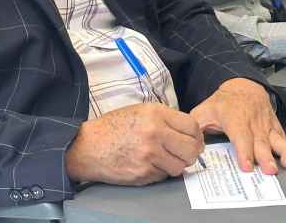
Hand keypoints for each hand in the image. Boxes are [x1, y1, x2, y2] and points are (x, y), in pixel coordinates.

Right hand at [66, 103, 203, 184]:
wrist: (88, 146)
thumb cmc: (113, 127)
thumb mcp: (141, 111)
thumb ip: (165, 118)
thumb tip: (188, 131)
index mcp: (156, 114)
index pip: (192, 125)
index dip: (197, 135)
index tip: (195, 139)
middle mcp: (155, 133)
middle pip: (191, 148)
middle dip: (192, 152)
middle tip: (187, 153)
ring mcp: (149, 155)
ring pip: (180, 166)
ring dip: (177, 164)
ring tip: (166, 159)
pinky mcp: (143, 173)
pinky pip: (164, 175)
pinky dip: (161, 172)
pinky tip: (150, 164)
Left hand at [191, 78, 285, 174]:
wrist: (243, 84)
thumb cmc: (223, 102)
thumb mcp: (204, 110)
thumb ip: (196, 126)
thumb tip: (190, 144)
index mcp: (233, 117)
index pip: (240, 135)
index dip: (244, 151)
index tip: (246, 166)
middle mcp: (252, 121)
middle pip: (260, 141)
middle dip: (265, 157)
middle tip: (269, 171)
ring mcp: (265, 124)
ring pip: (275, 138)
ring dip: (283, 151)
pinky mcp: (274, 126)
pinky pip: (283, 137)